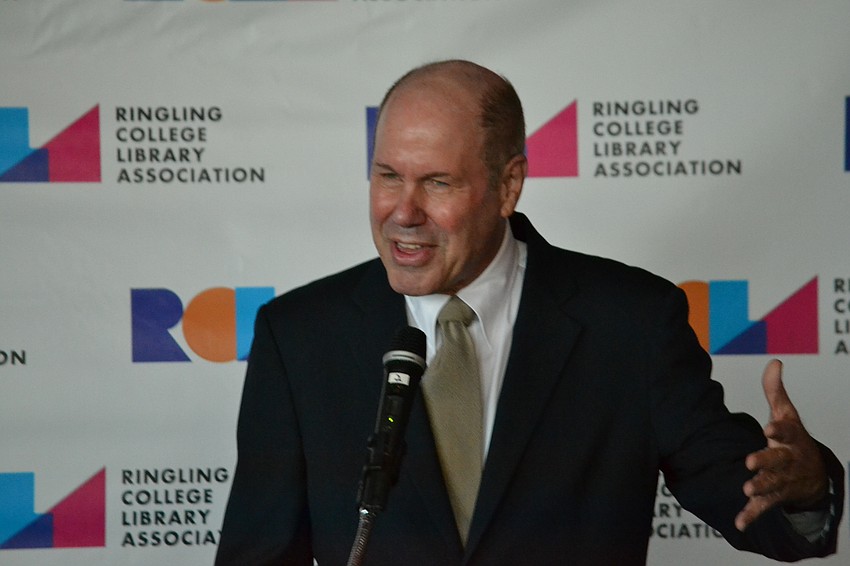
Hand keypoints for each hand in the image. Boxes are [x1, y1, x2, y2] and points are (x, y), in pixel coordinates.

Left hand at [735, 359, 827, 530]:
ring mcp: (783, 480)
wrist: (813, 474)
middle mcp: (789, 461)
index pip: (786, 432)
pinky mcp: (775, 497)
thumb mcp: (787, 414)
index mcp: (792, 439)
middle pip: (778, 461)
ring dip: (760, 488)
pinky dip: (751, 515)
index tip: (768, 427)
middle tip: (751, 462)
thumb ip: (775, 391)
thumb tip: (774, 362)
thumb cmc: (793, 440)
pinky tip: (739, 522)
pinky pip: (764, 508)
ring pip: (772, 485)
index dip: (778, 430)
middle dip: (766, 462)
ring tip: (747, 489)